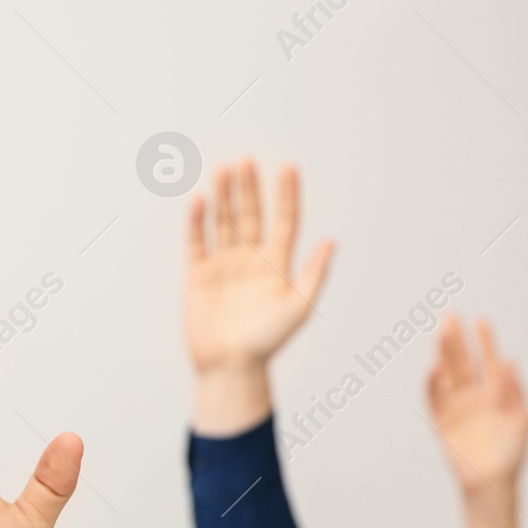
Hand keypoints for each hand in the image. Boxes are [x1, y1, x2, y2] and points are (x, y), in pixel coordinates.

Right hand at [184, 160, 332, 433]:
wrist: (230, 367)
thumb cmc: (266, 342)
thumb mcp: (298, 308)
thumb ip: (313, 274)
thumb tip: (331, 242)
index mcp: (276, 266)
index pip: (284, 222)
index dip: (287, 196)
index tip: (288, 168)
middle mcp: (250, 261)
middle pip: (251, 216)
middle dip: (249, 188)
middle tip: (247, 161)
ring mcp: (223, 265)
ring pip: (224, 222)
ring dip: (224, 197)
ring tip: (223, 169)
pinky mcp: (198, 275)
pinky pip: (196, 241)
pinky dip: (197, 221)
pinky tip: (199, 200)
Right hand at [426, 317, 527, 494]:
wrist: (491, 481)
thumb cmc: (512, 453)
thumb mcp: (522, 419)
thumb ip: (513, 390)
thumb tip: (510, 360)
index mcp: (496, 394)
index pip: (488, 361)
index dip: (484, 342)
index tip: (479, 320)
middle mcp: (474, 396)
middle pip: (463, 362)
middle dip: (457, 340)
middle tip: (450, 317)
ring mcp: (457, 407)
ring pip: (447, 375)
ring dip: (443, 354)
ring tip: (440, 333)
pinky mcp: (442, 421)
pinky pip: (434, 398)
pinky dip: (432, 383)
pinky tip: (433, 367)